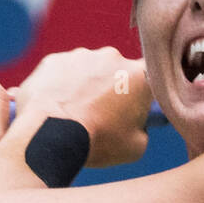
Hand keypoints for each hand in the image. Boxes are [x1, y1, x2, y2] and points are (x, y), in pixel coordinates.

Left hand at [14, 47, 151, 167]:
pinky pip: (63, 72)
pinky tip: (57, 108)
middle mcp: (112, 57)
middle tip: (103, 114)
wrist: (52, 135)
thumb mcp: (136, 146)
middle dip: (112, 88)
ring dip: (86, 86)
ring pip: (88, 70)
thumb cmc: (98, 142)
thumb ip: (142, 128)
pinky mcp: (54, 60)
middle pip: (117, 70)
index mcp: (139, 75)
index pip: (151, 76)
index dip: (143, 92)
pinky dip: (62, 86)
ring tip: (77, 113)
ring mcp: (81, 55)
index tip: (135, 106)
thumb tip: (135, 123)